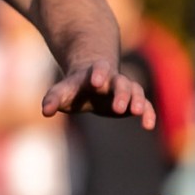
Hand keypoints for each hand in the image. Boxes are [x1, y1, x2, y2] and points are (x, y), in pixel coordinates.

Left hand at [41, 59, 156, 130]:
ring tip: (137, 113)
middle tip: (118, 108)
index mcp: (96, 73)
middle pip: (121, 82)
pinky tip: (148, 126)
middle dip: (121, 93)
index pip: (99, 68)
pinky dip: (149, 114)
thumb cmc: (76, 87)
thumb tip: (45, 111)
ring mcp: (126, 89)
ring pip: (136, 91)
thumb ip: (54, 98)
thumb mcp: (64, 91)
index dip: (99, 73)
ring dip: (138, 101)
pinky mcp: (133, 102)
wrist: (94, 80)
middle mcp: (114, 79)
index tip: (96, 82)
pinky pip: (145, 106)